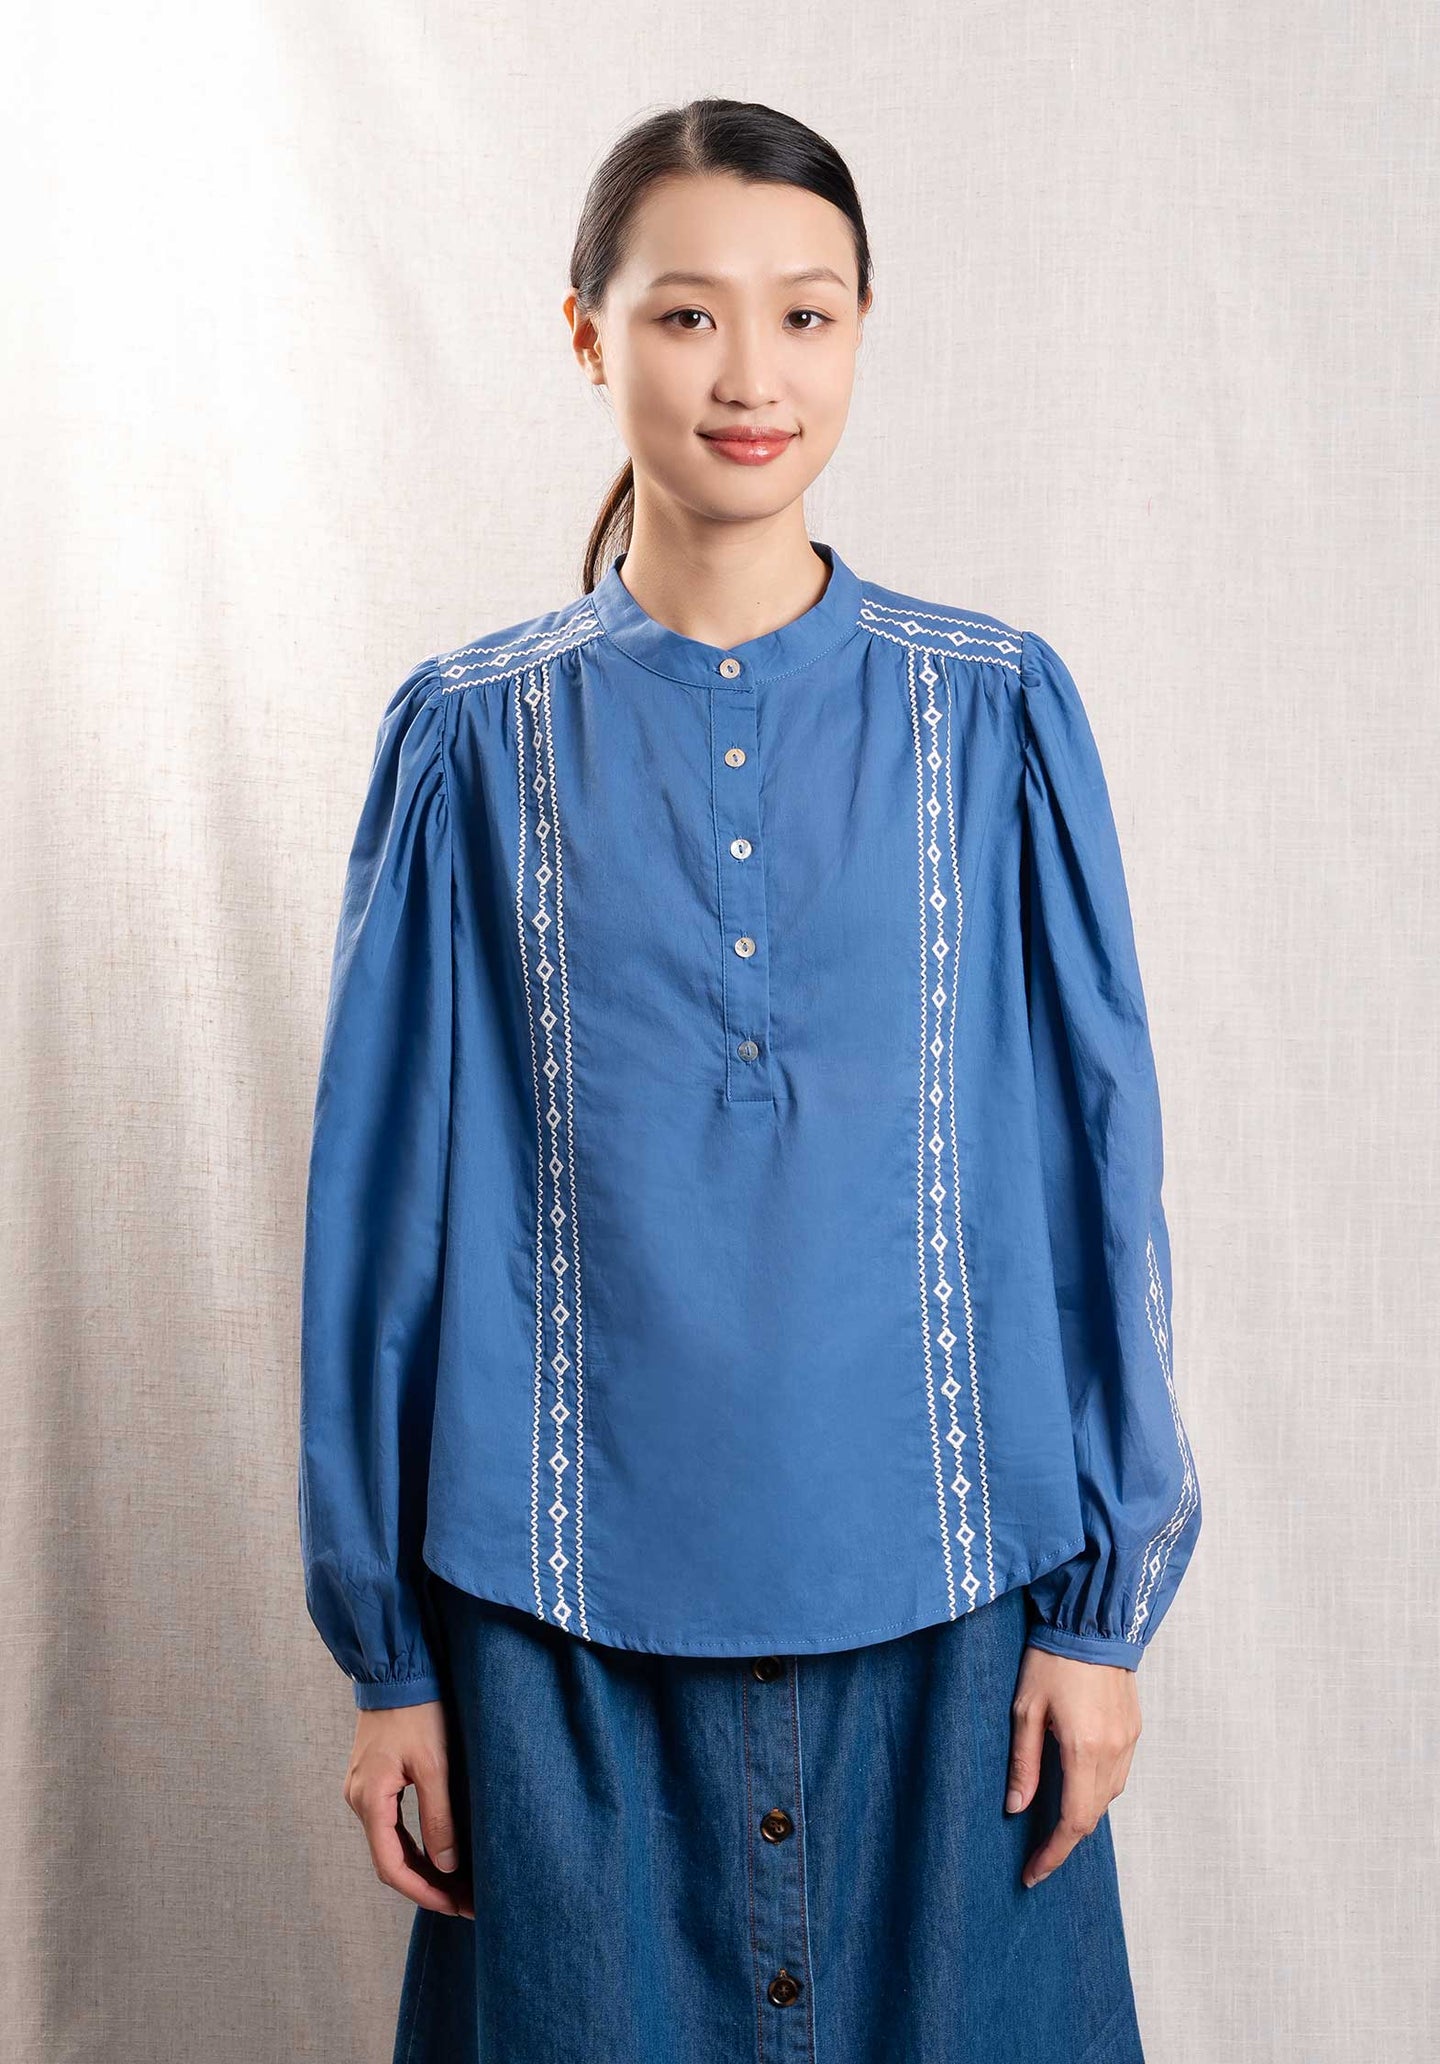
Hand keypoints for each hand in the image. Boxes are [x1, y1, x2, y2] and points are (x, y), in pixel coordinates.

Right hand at [342, 1701, 474, 1917]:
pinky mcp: (372, 1782)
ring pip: (389, 1845)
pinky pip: (390, 1826)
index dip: (422, 1892)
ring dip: (420, 1867)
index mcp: (370, 1799)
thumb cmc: (418, 1712)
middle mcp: (359, 1800)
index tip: (453, 1906)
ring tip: (456, 1884)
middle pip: (389, 1860)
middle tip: (462, 1901)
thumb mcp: (434, 1765)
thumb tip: (446, 1866)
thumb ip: (438, 1816)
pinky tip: (436, 1854)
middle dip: (426, 1885)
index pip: (391, 1866)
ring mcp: (362, 1791)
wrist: (397, 1672)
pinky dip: (412, 1845)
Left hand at [1005, 1643, 1140, 1887]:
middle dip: (1065, 1840)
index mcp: (1085, 1750)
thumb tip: (1016, 1808)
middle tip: (1037, 1855)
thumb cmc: (1052, 1659)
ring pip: (1109, 1797)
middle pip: (1093, 1816)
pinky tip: (1077, 1784)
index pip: (1073, 1822)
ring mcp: (1129, 1741)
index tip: (1032, 1874)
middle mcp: (1114, 1752)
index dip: (1053, 1854)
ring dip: (1083, 1814)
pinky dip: (1098, 1789)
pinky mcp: (1134, 1728)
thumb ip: (1024, 1763)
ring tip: (1053, 1823)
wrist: (1093, 1620)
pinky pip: (1119, 1774)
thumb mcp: (1025, 1709)